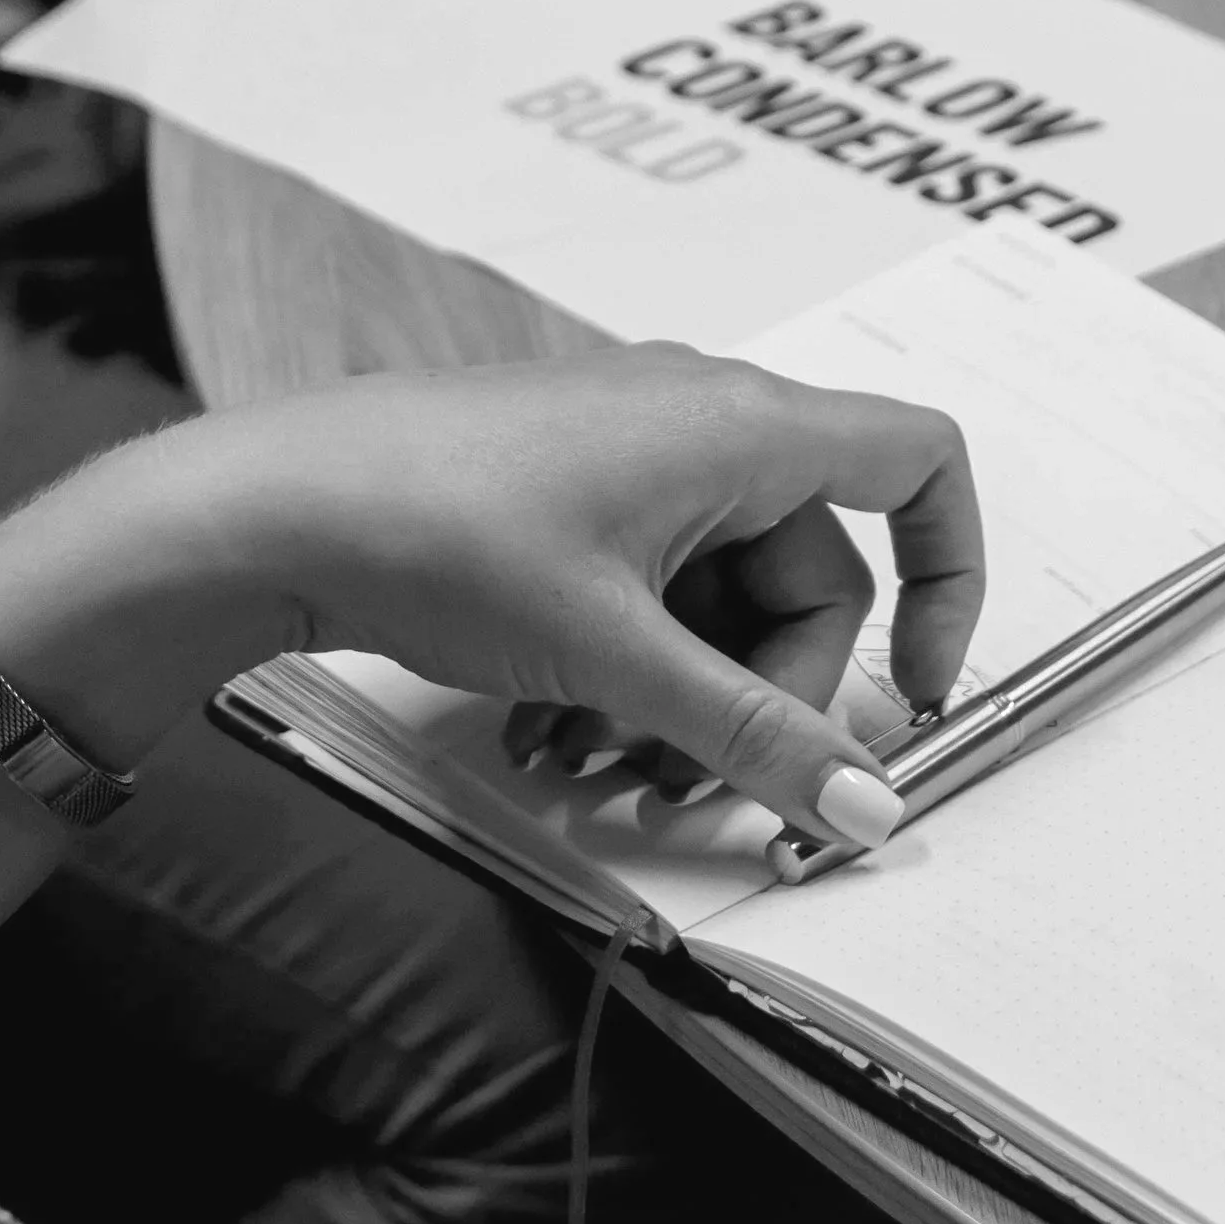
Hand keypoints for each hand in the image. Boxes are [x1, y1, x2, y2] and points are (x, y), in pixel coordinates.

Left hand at [0, 346, 983, 853]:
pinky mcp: (569, 486)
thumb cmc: (440, 532)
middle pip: (807, 572)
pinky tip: (551, 735)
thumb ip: (755, 735)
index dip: (949, 579)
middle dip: (763, 694)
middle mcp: (703, 417)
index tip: (919, 688)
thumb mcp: (619, 657)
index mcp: (746, 425)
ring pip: (717, 594)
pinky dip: (624, 665)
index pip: (919, 465)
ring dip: (680, 698)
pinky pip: (648, 583)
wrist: (275, 506)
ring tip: (596, 770)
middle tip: (693, 781)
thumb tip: (867, 805)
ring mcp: (632, 448)